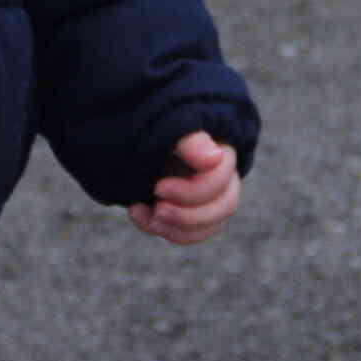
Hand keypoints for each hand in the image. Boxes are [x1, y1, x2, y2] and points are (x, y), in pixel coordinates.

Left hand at [127, 132, 239, 246]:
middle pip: (224, 207)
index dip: (193, 191)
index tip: (159, 188)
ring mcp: (211, 198)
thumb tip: (213, 159)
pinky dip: (165, 230)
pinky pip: (190, 234)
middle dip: (188, 215)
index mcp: (222, 152)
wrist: (136, 136)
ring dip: (178, 228)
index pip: (222, 180)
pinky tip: (138, 214)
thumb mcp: (171, 126)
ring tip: (150, 217)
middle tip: (158, 209)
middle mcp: (224, 177)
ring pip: (210, 226)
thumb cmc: (158, 127)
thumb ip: (192, 141)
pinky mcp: (193, 214)